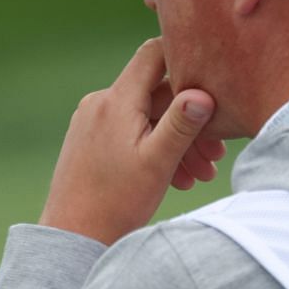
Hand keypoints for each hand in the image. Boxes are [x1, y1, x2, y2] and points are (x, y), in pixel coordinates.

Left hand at [39, 38, 226, 245]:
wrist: (72, 235)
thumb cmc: (116, 202)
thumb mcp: (157, 163)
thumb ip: (181, 124)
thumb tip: (204, 92)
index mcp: (117, 101)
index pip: (154, 54)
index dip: (184, 56)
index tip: (212, 76)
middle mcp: (100, 103)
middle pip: (156, 93)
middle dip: (190, 120)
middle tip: (215, 154)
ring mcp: (93, 120)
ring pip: (146, 116)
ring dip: (176, 140)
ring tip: (199, 174)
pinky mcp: (90, 138)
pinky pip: (130, 131)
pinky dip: (154, 147)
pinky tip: (175, 178)